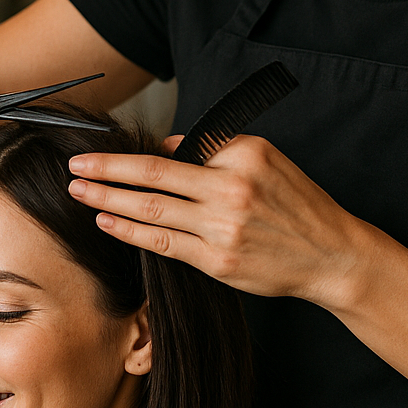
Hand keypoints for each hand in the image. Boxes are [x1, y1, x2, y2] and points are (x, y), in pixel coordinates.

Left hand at [66, 134, 367, 307]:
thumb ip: (214, 148)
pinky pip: (164, 243)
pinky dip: (130, 231)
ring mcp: (224, 227)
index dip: (132, 152)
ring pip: (152, 210)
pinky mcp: (219, 261)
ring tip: (80, 193)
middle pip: (153, 174)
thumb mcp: (265, 158)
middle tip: (75, 166)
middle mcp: (231, 187)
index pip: (176, 148)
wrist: (332, 255)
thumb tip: (163, 145)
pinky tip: (107, 222)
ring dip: (109, 200)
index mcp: (243, 154)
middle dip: (107, 170)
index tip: (101, 150)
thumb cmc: (296, 204)